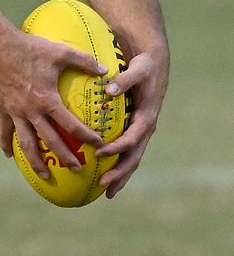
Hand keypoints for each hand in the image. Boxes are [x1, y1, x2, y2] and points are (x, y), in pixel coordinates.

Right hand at [0, 27, 106, 177]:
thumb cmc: (30, 48)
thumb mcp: (60, 52)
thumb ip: (84, 61)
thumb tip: (105, 70)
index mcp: (48, 100)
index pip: (72, 125)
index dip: (87, 137)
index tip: (99, 144)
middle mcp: (32, 111)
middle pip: (50, 141)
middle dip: (65, 157)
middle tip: (77, 169)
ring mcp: (15, 112)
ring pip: (26, 143)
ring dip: (36, 161)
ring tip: (45, 175)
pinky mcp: (2, 108)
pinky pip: (4, 131)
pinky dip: (6, 144)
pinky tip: (9, 155)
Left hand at [95, 48, 169, 197]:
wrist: (155, 65)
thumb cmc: (145, 67)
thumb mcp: (138, 70)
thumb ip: (124, 80)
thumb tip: (108, 89)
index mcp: (147, 117)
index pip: (132, 138)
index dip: (118, 147)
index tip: (100, 153)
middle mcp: (145, 128)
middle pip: (134, 156)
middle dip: (120, 173)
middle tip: (103, 186)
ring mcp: (141, 131)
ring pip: (132, 158)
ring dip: (120, 175)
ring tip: (106, 191)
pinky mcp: (135, 129)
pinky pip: (127, 150)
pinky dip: (118, 163)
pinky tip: (103, 173)